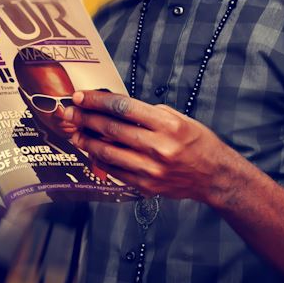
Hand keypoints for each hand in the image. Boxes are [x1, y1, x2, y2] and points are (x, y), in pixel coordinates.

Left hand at [63, 90, 230, 201]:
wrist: (213, 176)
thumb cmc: (197, 143)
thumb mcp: (178, 119)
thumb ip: (148, 114)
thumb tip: (115, 108)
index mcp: (167, 125)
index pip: (123, 108)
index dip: (98, 101)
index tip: (81, 97)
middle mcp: (159, 147)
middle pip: (111, 129)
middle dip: (85, 119)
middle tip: (69, 113)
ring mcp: (151, 169)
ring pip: (108, 152)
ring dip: (87, 141)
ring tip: (75, 132)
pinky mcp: (146, 185)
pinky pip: (115, 171)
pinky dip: (100, 160)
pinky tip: (92, 151)